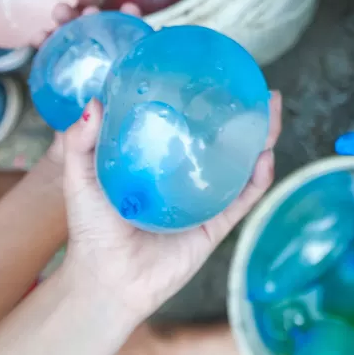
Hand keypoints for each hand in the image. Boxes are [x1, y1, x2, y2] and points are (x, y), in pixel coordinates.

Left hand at [60, 92, 280, 313]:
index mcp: (159, 162)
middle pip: (225, 140)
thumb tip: (93, 101)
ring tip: (273, 113)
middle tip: (261, 91)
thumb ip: (81, 142)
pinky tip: (266, 157)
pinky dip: (258, 179)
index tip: (218, 74)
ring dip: (262, 139)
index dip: (206, 102)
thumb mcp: (80, 178)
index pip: (187, 125)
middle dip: (247, 115)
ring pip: (242, 165)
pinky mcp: (215, 226)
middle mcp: (186, 177)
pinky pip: (242, 199)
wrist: (105, 280)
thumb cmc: (91, 231)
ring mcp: (204, 201)